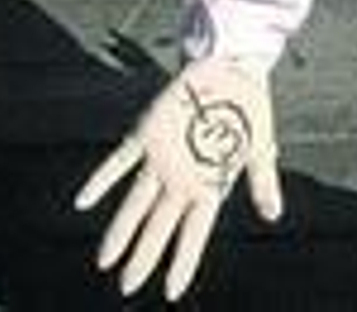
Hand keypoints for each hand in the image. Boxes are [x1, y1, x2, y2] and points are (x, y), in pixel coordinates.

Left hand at [75, 56, 281, 301]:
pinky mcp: (148, 134)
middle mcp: (182, 178)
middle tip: (127, 286)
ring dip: (121, 231)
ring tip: (104, 261)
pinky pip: (120, 161)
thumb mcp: (261, 147)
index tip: (172, 292)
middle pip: (159, 225)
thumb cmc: (251, 108)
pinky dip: (102, 179)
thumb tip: (273, 216)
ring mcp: (163, 158)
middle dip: (144, 256)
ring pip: (136, 202)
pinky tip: (83, 201)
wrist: (233, 67)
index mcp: (210, 184)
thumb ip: (263, 181)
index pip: (195, 232)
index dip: (184, 261)